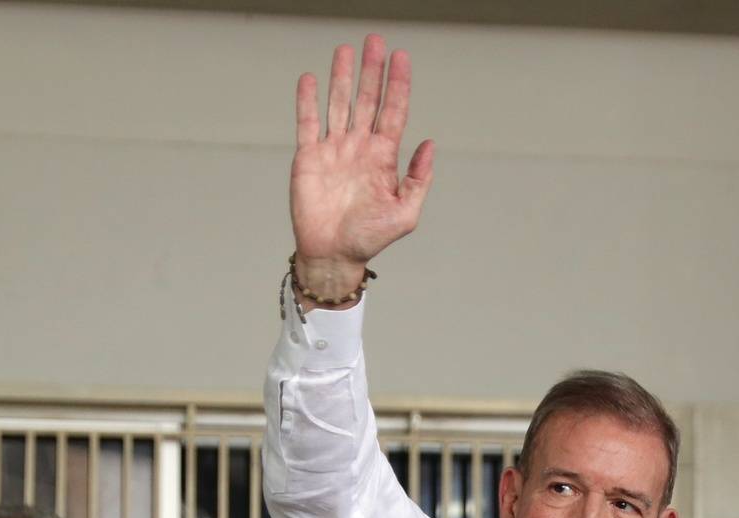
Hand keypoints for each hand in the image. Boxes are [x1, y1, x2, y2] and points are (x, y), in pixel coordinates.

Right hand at [290, 35, 434, 300]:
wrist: (333, 255)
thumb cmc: (370, 238)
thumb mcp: (406, 213)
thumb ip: (418, 178)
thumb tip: (429, 143)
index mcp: (384, 157)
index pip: (393, 111)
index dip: (398, 84)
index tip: (401, 57)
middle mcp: (359, 147)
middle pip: (366, 99)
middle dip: (371, 71)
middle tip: (375, 41)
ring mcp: (334, 150)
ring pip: (338, 104)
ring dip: (342, 77)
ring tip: (346, 49)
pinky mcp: (309, 158)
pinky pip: (308, 123)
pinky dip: (308, 101)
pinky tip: (311, 78)